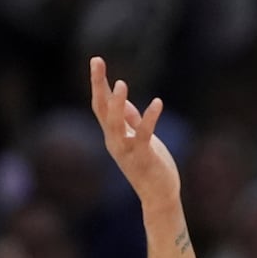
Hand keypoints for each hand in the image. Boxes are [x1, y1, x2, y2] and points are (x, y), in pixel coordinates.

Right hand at [89, 57, 179, 209]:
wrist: (159, 196)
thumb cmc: (150, 167)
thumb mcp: (140, 139)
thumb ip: (131, 121)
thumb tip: (126, 102)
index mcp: (113, 135)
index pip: (101, 105)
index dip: (99, 83)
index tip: (97, 61)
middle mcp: (115, 140)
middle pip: (102, 109)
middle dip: (98, 85)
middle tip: (97, 61)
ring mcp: (127, 149)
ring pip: (115, 123)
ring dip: (117, 104)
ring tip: (121, 83)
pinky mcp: (144, 156)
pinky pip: (144, 134)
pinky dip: (149, 118)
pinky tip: (157, 102)